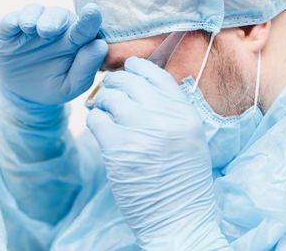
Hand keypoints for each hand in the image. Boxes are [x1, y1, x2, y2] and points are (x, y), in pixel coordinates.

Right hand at [0, 3, 107, 103]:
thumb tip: (99, 45)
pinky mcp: (10, 29)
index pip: (86, 26)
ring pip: (36, 11)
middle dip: (55, 19)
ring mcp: (33, 26)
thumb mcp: (71, 85)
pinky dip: (14, 20)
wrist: (23, 93)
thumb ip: (86, 68)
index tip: (92, 11)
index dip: (89, 18)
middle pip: (59, 14)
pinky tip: (17, 26)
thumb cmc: (55, 85)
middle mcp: (56, 28)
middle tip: (49, 31)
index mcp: (76, 39)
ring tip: (32, 29)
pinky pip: (12, 19)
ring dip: (35, 17)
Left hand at [87, 57, 224, 248]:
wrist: (179, 219)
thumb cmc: (184, 182)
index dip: (139, 66)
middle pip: (130, 82)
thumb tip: (144, 86)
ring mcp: (141, 132)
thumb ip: (172, 111)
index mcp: (185, 115)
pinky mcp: (118, 149)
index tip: (129, 66)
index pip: (158, 75)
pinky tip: (100, 128)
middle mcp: (165, 119)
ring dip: (103, 101)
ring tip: (103, 110)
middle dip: (115, 82)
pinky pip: (96, 119)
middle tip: (110, 90)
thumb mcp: (191, 139)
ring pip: (110, 97)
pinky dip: (94, 119)